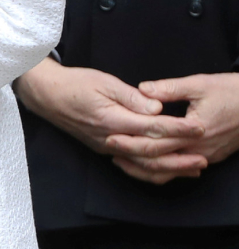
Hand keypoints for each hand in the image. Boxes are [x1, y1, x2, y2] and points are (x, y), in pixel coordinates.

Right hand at [16, 59, 206, 183]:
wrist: (46, 95)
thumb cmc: (74, 83)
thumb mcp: (103, 81)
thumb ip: (131, 96)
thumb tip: (157, 108)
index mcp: (111, 119)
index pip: (152, 127)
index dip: (177, 128)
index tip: (197, 127)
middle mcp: (110, 138)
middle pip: (150, 152)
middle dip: (179, 154)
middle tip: (203, 154)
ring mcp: (105, 147)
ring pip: (142, 162)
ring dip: (169, 167)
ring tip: (192, 167)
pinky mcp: (102, 149)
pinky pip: (131, 163)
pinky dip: (152, 167)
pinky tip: (165, 166)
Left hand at [105, 73, 238, 181]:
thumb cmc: (231, 92)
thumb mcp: (199, 84)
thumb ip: (169, 88)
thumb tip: (143, 89)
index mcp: (193, 131)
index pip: (156, 143)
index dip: (131, 142)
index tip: (111, 138)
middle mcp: (198, 149)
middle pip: (160, 161)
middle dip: (133, 158)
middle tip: (109, 151)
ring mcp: (206, 157)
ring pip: (171, 171)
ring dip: (146, 168)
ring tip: (123, 160)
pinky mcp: (210, 157)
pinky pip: (183, 170)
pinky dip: (164, 169)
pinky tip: (150, 163)